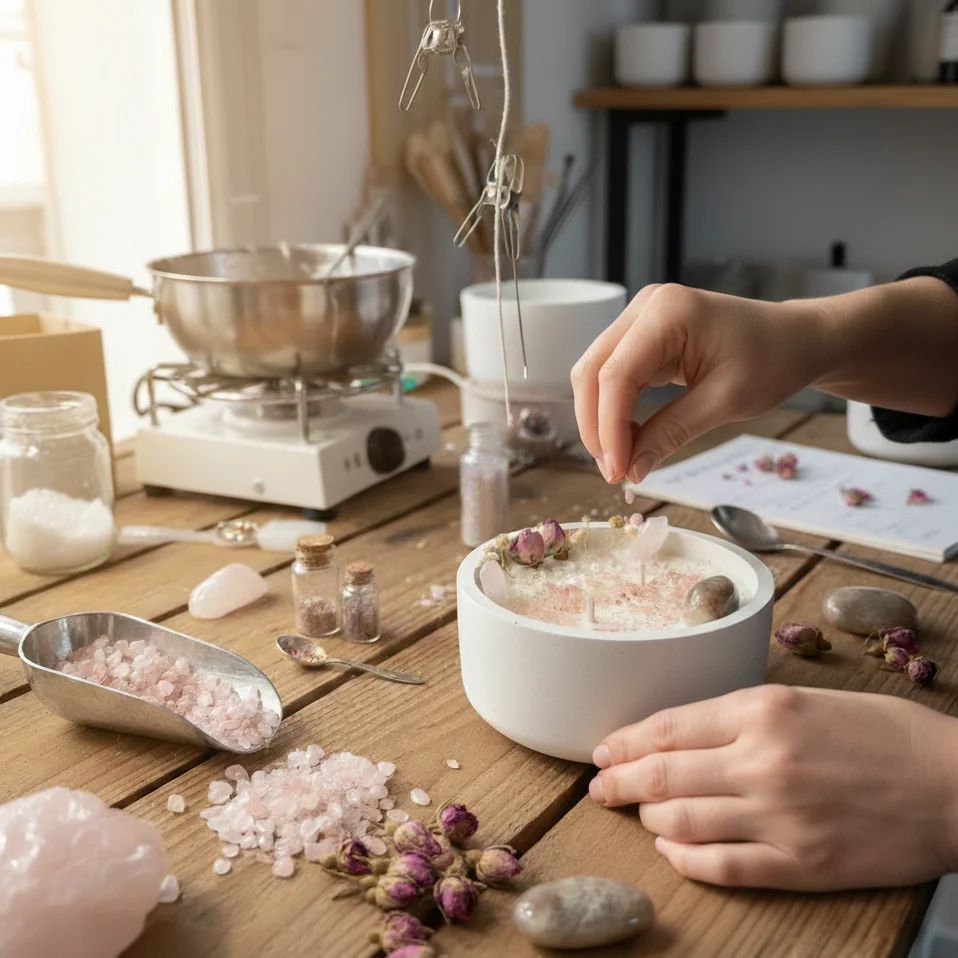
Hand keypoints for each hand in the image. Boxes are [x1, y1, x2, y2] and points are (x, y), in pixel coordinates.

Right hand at [570, 284, 823, 484]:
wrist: (795, 339)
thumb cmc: (773, 360)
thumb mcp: (724, 402)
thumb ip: (671, 433)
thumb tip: (631, 469)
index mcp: (667, 312)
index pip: (616, 375)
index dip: (609, 427)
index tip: (618, 470)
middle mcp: (645, 307)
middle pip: (592, 371)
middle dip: (596, 426)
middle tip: (614, 471)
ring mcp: (640, 319)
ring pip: (594, 375)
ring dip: (599, 420)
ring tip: (620, 460)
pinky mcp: (641, 336)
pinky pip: (612, 375)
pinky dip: (613, 410)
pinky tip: (627, 439)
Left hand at [589, 685, 957, 890]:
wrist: (953, 785)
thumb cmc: (883, 733)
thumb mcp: (806, 700)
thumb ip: (741, 716)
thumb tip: (683, 734)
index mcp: (762, 711)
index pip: (668, 728)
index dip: (625, 741)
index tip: (604, 751)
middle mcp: (761, 761)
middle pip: (662, 774)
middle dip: (619, 782)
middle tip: (601, 788)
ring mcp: (778, 817)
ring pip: (681, 821)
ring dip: (650, 818)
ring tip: (640, 814)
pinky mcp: (799, 864)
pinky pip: (720, 866)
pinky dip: (684, 859)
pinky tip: (672, 849)